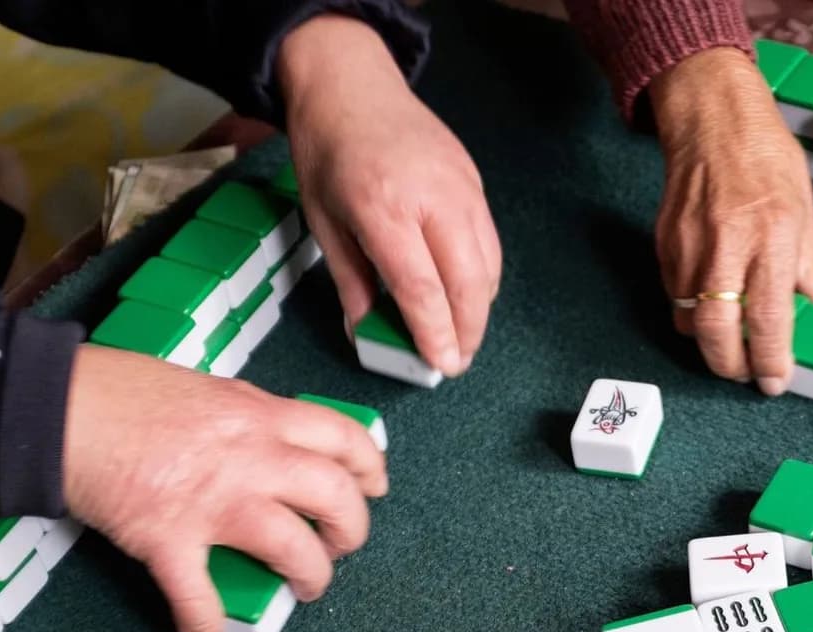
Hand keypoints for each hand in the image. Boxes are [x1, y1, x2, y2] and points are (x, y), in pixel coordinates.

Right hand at [63, 344, 387, 631]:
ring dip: (310, 576)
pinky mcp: (166, 539)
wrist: (52, 406)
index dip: (369, 467)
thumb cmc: (120, 390)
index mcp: (259, 414)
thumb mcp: (205, 387)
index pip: (343, 437)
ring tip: (304, 588)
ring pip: (293, 548)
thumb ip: (245, 415)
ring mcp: (212, 501)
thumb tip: (271, 435)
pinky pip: (199, 596)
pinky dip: (206, 624)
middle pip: (335, 497)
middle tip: (341, 546)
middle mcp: (249, 457)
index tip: (373, 488)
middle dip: (352, 530)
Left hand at [279, 14, 500, 376]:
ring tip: (462, 333)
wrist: (352, 84)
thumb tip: (366, 333)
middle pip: (468, 282)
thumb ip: (351, 281)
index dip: (435, 333)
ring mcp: (461, 188)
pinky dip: (483, 276)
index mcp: (384, 208)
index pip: (422, 287)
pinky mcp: (475, 183)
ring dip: (479, 307)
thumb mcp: (323, 220)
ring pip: (488, 265)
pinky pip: (489, 242)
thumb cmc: (328, 152)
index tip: (442, 366)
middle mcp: (433, 199)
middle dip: (468, 330)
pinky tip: (466, 293)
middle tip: (456, 360)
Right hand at [649, 48, 812, 393]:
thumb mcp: (806, 215)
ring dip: (709, 342)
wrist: (712, 117)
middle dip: (730, 366)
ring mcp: (688, 244)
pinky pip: (675, 297)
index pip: (768, 317)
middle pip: (717, 331)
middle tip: (746, 372)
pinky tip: (712, 301)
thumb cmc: (765, 159)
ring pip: (689, 320)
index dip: (770, 360)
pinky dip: (692, 312)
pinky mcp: (663, 243)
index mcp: (772, 235)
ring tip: (731, 340)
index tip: (774, 382)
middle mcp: (727, 242)